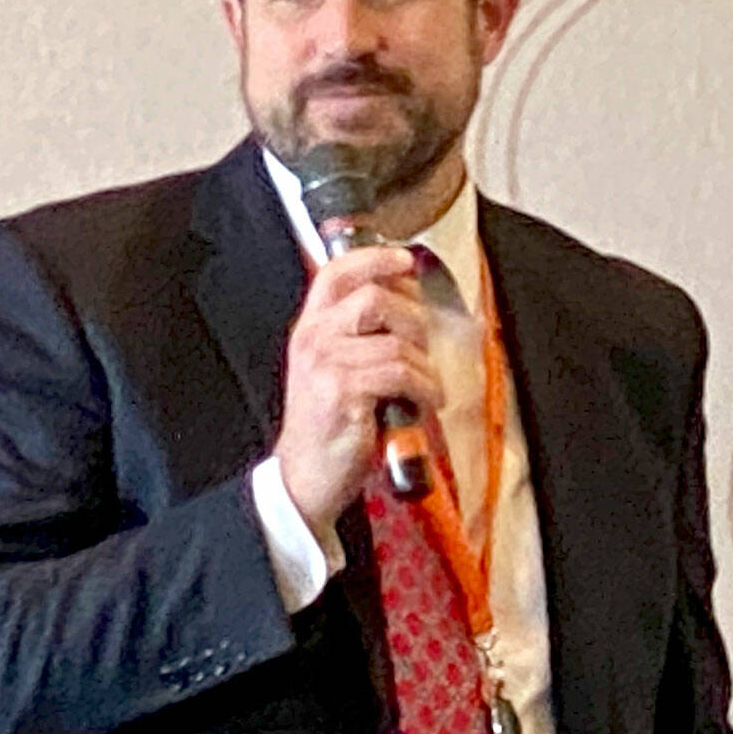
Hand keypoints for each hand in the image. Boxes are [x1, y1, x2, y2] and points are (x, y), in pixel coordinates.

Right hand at [274, 243, 440, 533]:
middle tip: (423, 345)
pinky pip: (401, 373)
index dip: (373, 257)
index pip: (336, 272)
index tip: (404, 258)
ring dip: (425, 364)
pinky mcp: (344, 393)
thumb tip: (408, 303)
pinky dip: (425, 387)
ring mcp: (327, 364)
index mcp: (310, 327)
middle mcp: (313, 338)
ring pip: (396, 340)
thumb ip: (358, 335)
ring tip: (428, 385)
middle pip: (375, 298)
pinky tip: (428, 401)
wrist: (304, 476)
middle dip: (413, 319)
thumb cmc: (329, 422)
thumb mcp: (333, 368)